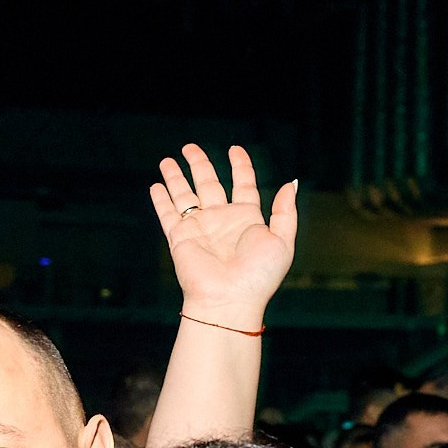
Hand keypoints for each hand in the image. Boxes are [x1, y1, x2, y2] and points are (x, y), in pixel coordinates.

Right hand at [148, 145, 297, 330]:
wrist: (229, 300)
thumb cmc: (258, 277)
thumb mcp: (282, 241)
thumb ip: (285, 212)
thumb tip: (291, 184)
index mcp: (247, 218)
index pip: (242, 183)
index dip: (240, 165)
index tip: (235, 149)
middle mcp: (221, 220)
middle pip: (209, 183)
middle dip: (199, 164)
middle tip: (189, 147)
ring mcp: (199, 228)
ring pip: (185, 195)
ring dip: (176, 177)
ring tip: (168, 160)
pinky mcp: (180, 238)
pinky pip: (168, 214)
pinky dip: (161, 200)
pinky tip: (156, 186)